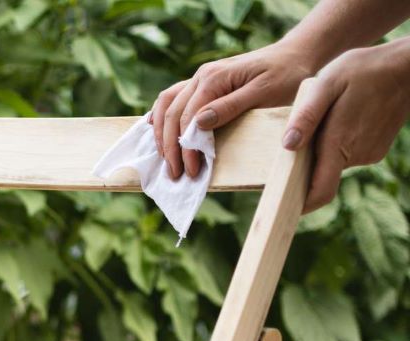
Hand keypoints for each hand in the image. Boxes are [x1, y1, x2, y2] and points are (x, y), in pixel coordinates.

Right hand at [152, 42, 316, 178]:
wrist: (296, 55)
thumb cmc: (287, 75)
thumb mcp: (264, 92)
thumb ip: (230, 106)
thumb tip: (198, 123)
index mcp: (214, 78)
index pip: (188, 117)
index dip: (185, 148)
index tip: (191, 172)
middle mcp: (202, 76)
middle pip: (172, 113)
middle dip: (169, 147)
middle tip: (174, 174)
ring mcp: (200, 78)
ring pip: (165, 105)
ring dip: (160, 133)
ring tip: (164, 159)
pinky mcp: (203, 84)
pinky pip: (172, 99)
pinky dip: (161, 116)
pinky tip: (155, 131)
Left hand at [282, 39, 409, 211]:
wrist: (406, 67)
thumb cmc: (362, 70)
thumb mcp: (326, 84)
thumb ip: (306, 116)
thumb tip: (287, 146)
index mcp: (340, 143)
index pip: (321, 190)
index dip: (301, 204)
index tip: (282, 209)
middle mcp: (357, 156)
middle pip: (321, 174)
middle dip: (305, 164)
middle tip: (296, 141)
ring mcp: (369, 154)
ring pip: (334, 162)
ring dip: (322, 150)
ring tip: (325, 120)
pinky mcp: (376, 149)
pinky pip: (347, 153)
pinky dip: (337, 144)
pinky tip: (340, 120)